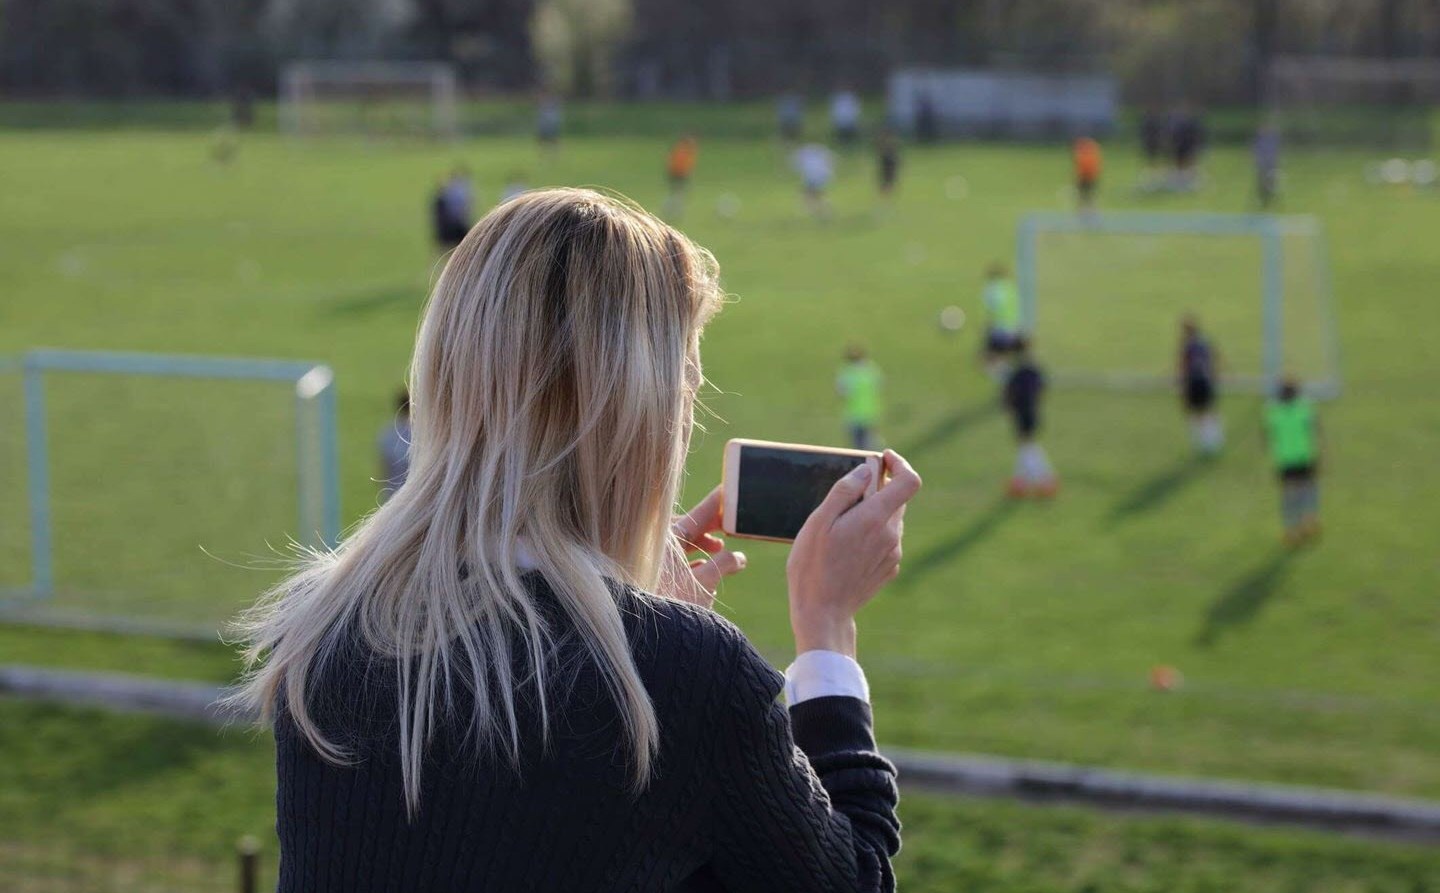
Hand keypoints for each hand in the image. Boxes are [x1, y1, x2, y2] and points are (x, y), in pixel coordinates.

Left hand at [657, 486, 747, 608]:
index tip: (728, 493)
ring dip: (702, 546)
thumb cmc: (674, 606)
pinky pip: (672, 562)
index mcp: (664, 540)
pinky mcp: (650, 580)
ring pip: (679, 547)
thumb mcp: (706, 581)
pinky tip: (703, 567)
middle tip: (730, 525)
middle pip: (686, 529)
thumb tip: (738, 557)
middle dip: (710, 527)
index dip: (716, 506)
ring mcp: (651, 563)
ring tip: (720, 548)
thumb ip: (724, 563)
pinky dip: (691, 561)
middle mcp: (654, 548)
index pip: (696, 515)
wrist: (648, 640)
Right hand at [785, 450, 921, 658]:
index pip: (909, 481)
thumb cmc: (813, 566)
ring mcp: (892, 554)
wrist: (823, 613)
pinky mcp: (889, 569)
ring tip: (839, 530)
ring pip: (889, 520)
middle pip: (896, 499)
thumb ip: (844, 491)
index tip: (882, 459)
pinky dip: (871, 535)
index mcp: (875, 518)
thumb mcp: (818, 522)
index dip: (900, 464)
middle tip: (845, 497)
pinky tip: (846, 550)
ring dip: (871, 514)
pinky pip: (885, 541)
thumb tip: (866, 470)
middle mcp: (891, 535)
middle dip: (876, 490)